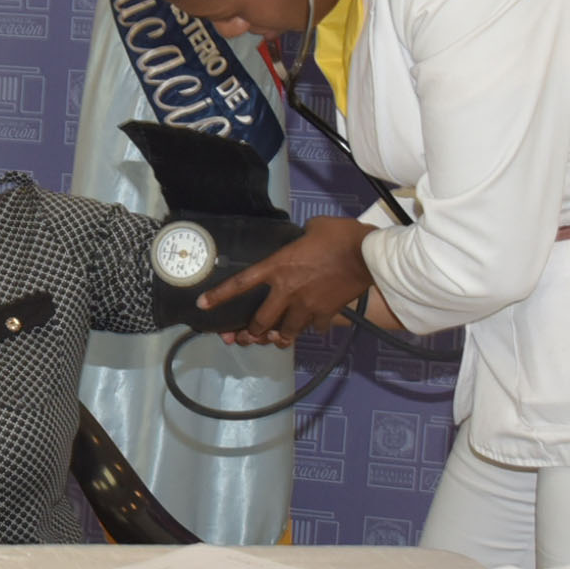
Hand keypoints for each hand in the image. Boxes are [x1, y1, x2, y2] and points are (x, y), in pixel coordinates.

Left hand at [202, 214, 375, 345]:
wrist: (367, 255)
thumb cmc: (339, 235)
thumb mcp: (313, 228)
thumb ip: (299, 238)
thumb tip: (302, 239)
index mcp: (278, 267)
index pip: (241, 283)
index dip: (219, 296)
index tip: (202, 305)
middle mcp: (286, 291)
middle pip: (260, 322)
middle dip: (249, 333)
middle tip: (244, 337)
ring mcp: (306, 306)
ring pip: (285, 332)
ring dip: (278, 337)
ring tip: (276, 340)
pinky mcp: (324, 315)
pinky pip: (313, 328)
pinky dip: (312, 328)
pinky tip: (313, 325)